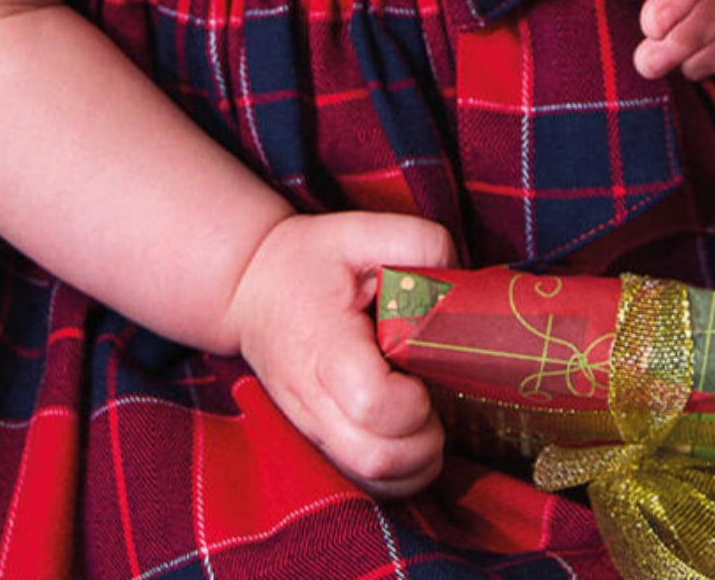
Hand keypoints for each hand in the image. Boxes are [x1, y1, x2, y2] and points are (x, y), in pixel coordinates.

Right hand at [228, 210, 456, 498]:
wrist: (251, 289)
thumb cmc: (310, 260)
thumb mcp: (362, 229)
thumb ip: (420, 246)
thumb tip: (464, 282)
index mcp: (325, 345)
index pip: (372, 402)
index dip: (413, 400)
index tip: (424, 369)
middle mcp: (314, 400)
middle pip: (376, 459)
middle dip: (425, 443)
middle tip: (436, 401)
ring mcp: (313, 429)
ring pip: (372, 483)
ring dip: (417, 466)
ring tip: (428, 421)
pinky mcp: (319, 442)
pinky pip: (362, 484)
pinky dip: (398, 476)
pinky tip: (410, 437)